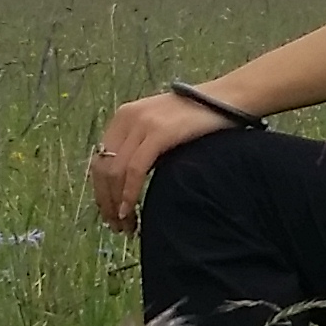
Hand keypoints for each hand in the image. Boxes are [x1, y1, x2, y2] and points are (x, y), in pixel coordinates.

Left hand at [88, 90, 236, 227]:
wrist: (226, 99)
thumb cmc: (197, 118)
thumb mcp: (160, 128)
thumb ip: (140, 146)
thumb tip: (125, 184)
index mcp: (123, 117)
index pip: (99, 160)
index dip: (101, 191)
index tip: (110, 214)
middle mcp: (127, 118)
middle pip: (103, 168)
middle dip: (106, 202)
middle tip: (116, 226)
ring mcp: (142, 124)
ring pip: (115, 172)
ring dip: (116, 204)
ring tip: (126, 225)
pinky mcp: (158, 132)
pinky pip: (135, 170)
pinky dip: (129, 194)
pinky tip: (130, 210)